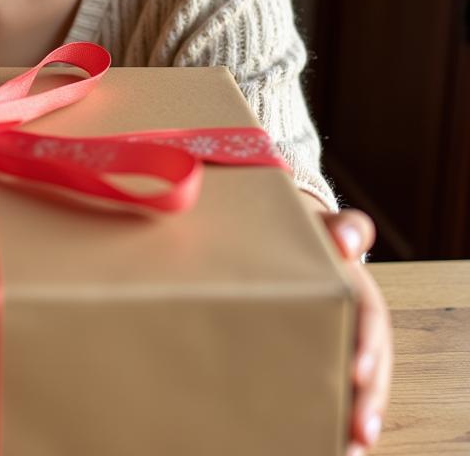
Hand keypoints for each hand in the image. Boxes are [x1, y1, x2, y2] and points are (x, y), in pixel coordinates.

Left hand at [315, 206, 392, 455]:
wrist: (289, 238)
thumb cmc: (310, 235)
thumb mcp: (326, 227)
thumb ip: (344, 229)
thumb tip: (346, 240)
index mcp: (359, 292)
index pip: (370, 320)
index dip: (368, 347)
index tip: (357, 372)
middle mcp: (356, 325)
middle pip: (372, 367)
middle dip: (369, 401)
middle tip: (359, 433)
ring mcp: (341, 344)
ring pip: (358, 388)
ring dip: (355, 421)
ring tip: (348, 453)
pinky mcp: (320, 358)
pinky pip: (333, 391)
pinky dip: (334, 420)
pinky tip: (325, 445)